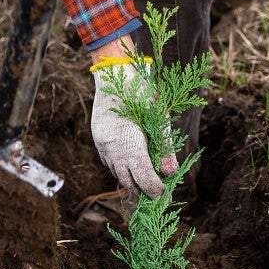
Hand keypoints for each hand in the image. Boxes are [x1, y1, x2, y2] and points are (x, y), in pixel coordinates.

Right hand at [92, 62, 178, 198]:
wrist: (115, 72)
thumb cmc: (143, 92)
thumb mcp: (159, 118)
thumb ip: (164, 148)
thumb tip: (170, 173)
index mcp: (130, 143)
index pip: (144, 177)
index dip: (155, 190)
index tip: (165, 196)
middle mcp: (113, 148)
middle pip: (129, 182)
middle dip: (144, 189)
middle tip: (158, 192)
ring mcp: (102, 145)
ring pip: (117, 174)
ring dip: (132, 179)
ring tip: (146, 180)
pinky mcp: (97, 140)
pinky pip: (109, 162)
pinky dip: (121, 167)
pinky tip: (131, 164)